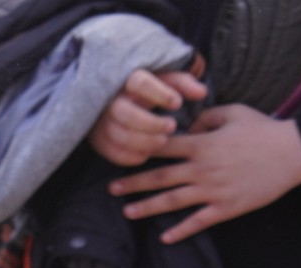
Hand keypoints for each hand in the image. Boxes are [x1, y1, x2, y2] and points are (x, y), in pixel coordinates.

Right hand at [87, 68, 206, 166]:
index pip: (140, 83)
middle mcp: (111, 101)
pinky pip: (113, 153)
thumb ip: (183, 83)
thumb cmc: (148, 89)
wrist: (114, 100)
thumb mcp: (165, 79)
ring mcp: (102, 122)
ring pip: (119, 135)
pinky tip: (147, 153)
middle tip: (172, 127)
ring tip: (163, 141)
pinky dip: (132, 156)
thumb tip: (202, 93)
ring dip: (143, 142)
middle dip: (150, 124)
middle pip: (125, 113)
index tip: (178, 104)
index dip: (160, 94)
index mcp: (128, 80)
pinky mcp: (99, 140)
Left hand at [107, 105, 300, 242]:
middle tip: (110, 189)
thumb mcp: (234, 112)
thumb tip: (186, 124)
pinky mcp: (226, 206)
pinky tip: (164, 237)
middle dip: (133, 183)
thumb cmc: (264, 130)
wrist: (295, 151)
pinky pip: (198, 221)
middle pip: (160, 176)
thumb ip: (206, 117)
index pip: (164, 147)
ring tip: (127, 211)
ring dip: (147, 207)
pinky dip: (180, 231)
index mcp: (202, 144)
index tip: (121, 155)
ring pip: (172, 200)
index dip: (141, 150)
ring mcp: (213, 189)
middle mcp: (202, 168)